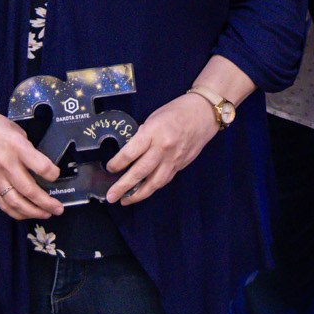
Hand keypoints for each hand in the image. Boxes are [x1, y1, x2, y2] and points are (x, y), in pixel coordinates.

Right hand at [0, 94, 62, 219]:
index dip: (53, 174)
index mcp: (16, 146)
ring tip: (47, 214)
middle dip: (46, 203)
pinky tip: (27, 214)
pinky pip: (3, 203)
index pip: (40, 166)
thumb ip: (28, 148)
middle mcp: (6, 164)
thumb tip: (40, 164)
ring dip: (33, 212)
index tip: (57, 175)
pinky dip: (16, 212)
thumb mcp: (16, 130)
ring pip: (15, 202)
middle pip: (29, 190)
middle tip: (59, 208)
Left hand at [103, 92, 221, 204]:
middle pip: (140, 171)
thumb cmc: (176, 112)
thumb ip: (142, 137)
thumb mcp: (153, 119)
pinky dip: (152, 188)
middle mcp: (163, 147)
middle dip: (123, 186)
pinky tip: (143, 192)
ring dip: (138, 194)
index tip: (110, 169)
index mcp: (153, 131)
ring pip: (154, 182)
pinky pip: (164, 180)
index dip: (117, 164)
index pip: (131, 152)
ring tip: (125, 201)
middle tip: (111, 196)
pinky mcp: (181, 165)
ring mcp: (173, 158)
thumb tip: (129, 154)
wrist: (203, 114)